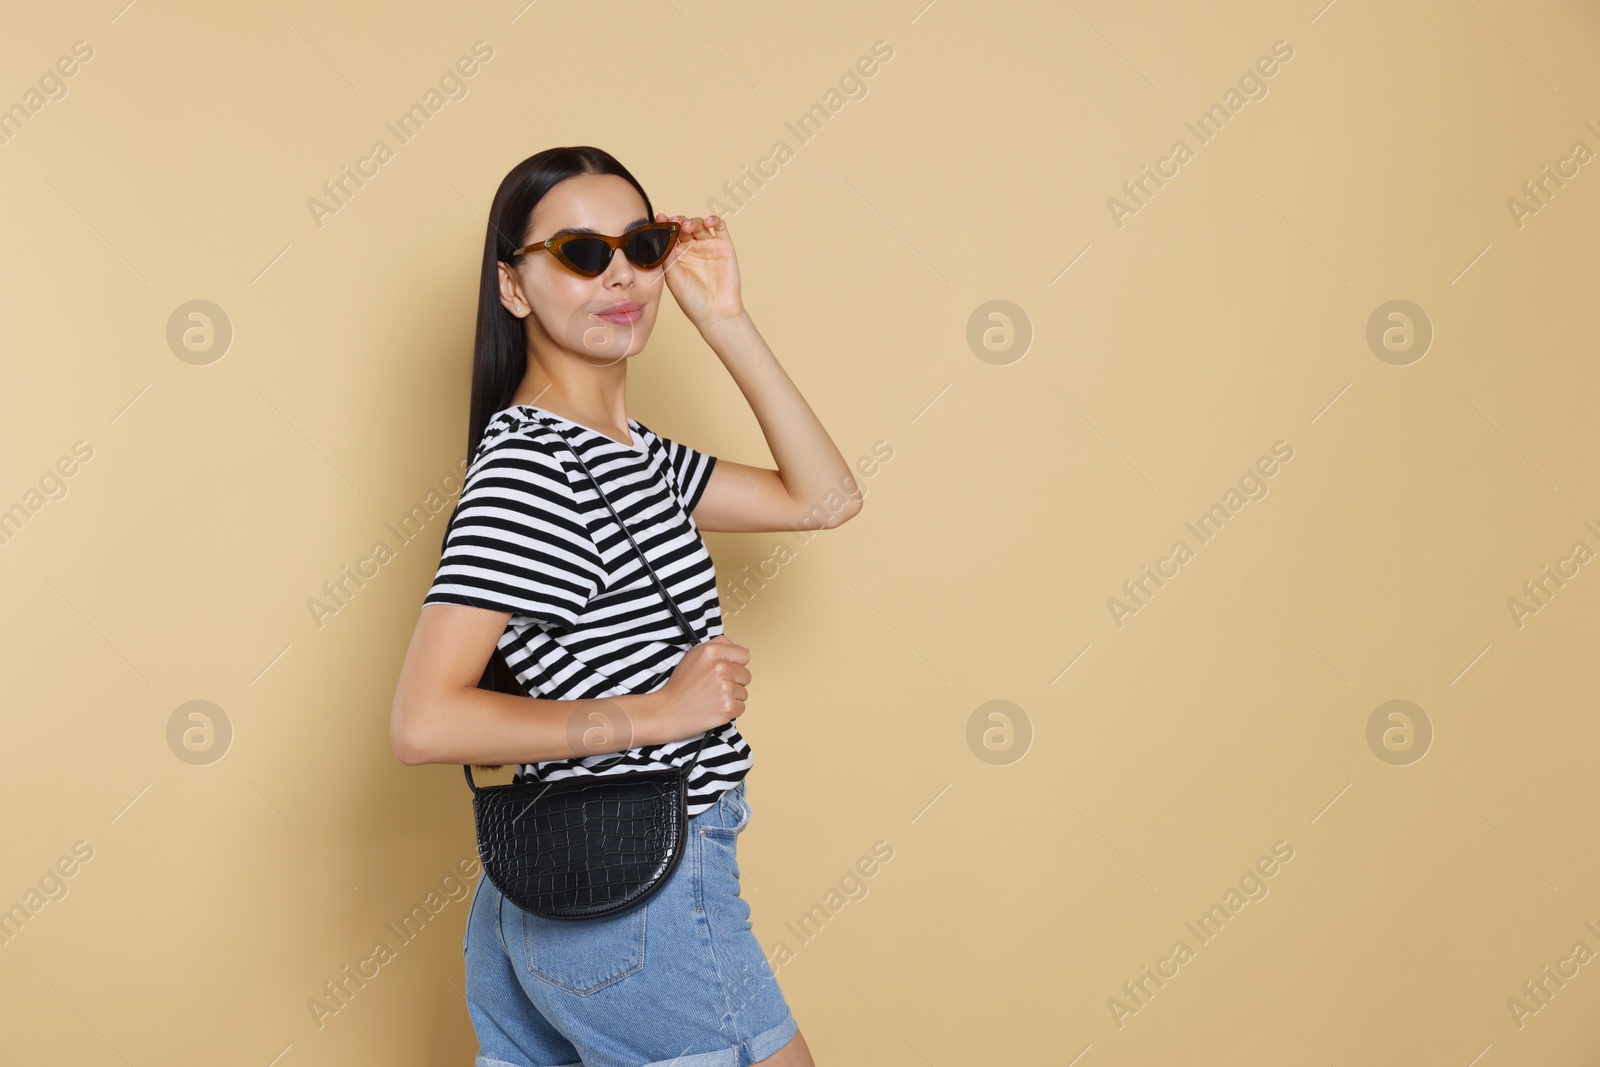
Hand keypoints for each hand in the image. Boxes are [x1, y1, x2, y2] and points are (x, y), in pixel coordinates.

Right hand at [655, 635, 749, 740]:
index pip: (744, 655)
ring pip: (744, 692)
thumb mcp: (694, 655)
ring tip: (712, 698)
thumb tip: (743, 648)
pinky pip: (741, 707)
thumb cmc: (680, 686)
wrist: (667, 712)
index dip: (736, 664)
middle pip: (746, 675)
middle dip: (734, 682)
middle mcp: (721, 668)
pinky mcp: (728, 707)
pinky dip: (730, 710)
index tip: (726, 670)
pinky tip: (714, 708)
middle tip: (714, 687)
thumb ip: (720, 645)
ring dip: (731, 697)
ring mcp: (726, 688)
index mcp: (712, 652)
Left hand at [657, 212, 744, 328]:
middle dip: (678, 221)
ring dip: (693, 221)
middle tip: (674, 222)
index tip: (659, 218)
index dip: (664, 224)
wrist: (715, 313)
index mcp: (676, 255)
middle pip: (683, 226)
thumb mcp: (672, 276)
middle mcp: (692, 249)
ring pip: (699, 224)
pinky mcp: (724, 246)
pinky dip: (714, 220)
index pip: (669, 234)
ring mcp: (708, 246)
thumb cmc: (691, 299)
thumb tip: (660, 233)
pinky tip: (708, 222)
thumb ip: (666, 254)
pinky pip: (720, 227)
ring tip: (688, 226)